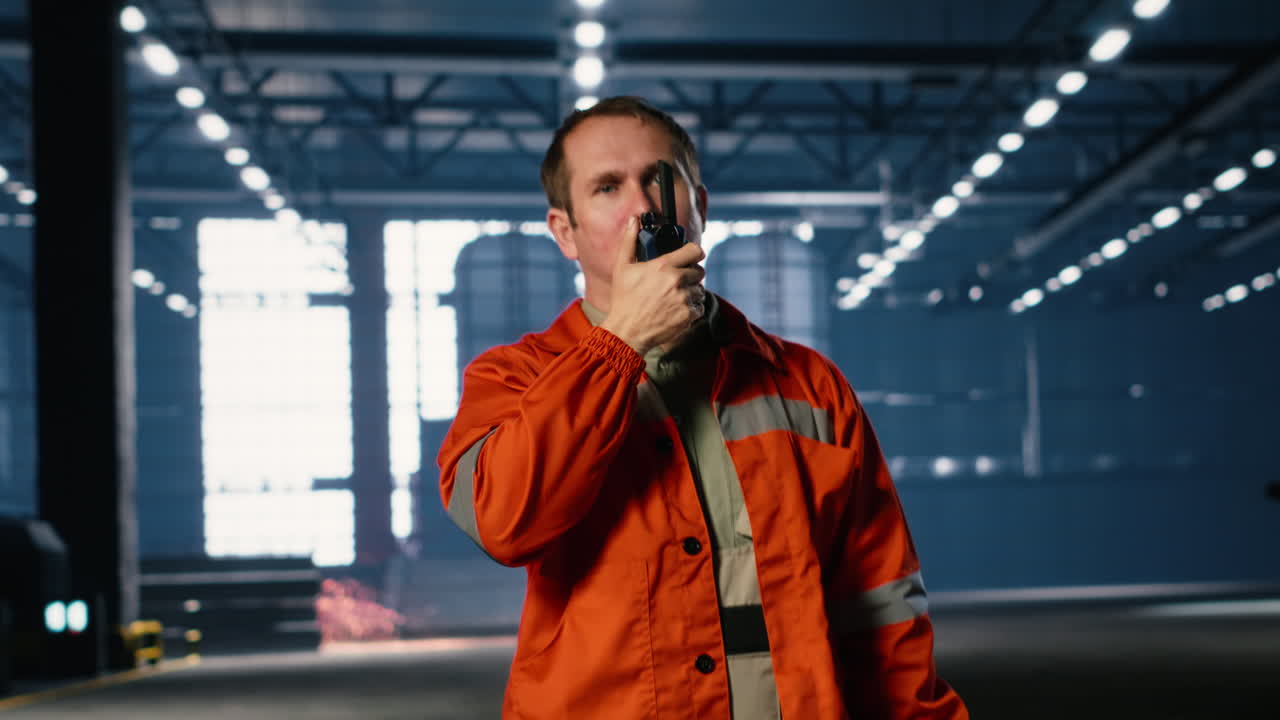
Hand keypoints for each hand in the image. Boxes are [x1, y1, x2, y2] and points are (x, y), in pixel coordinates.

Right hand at [600, 216, 705, 355]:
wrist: (627, 331)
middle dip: (690, 274)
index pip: (695, 251)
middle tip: (678, 281)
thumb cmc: (623, 299)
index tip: (691, 256)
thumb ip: (629, 241)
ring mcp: (684, 299)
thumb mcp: (622, 267)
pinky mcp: (688, 315)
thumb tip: (633, 220)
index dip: (694, 252)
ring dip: (691, 292)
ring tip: (674, 297)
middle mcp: (677, 281)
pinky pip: (699, 307)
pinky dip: (691, 309)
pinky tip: (676, 310)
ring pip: (699, 290)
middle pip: (699, 271)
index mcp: (663, 266)